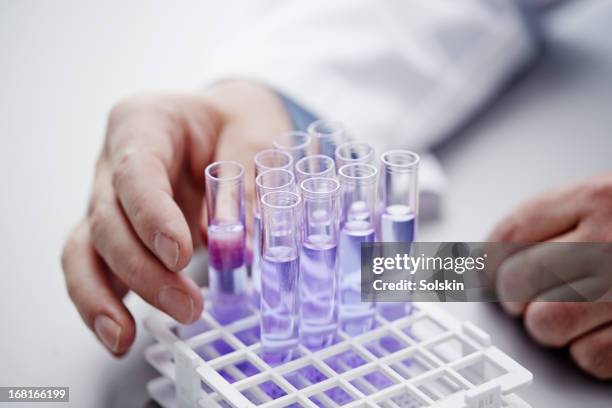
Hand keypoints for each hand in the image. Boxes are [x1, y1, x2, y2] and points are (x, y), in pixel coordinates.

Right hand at [61, 81, 289, 354]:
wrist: (224, 124)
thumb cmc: (235, 122)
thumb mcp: (254, 136)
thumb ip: (245, 185)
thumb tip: (238, 243)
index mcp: (143, 123)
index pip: (134, 172)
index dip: (151, 216)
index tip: (178, 253)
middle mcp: (113, 162)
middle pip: (108, 220)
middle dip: (143, 270)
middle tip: (187, 304)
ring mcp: (108, 199)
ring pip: (85, 250)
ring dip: (107, 297)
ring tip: (126, 338)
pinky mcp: (117, 233)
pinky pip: (95, 269)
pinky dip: (102, 304)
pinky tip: (117, 335)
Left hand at [488, 173, 611, 378]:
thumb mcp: (605, 196)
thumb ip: (553, 219)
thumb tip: (486, 259)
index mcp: (596, 197)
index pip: (508, 236)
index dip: (488, 264)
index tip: (484, 276)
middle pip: (519, 283)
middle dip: (518, 298)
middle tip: (531, 298)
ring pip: (546, 324)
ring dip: (551, 327)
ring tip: (572, 314)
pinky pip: (590, 357)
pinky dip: (590, 352)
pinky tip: (604, 332)